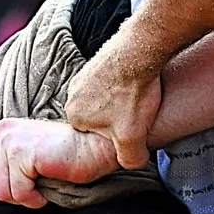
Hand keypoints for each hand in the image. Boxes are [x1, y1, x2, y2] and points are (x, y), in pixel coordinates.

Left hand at [0, 118, 117, 206]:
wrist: (97, 146)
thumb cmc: (71, 154)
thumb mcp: (33, 153)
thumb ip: (10, 161)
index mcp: (3, 130)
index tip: (12, 185)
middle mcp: (2, 133)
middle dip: (8, 193)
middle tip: (32, 190)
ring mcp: (10, 142)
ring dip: (22, 198)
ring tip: (41, 189)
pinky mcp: (22, 154)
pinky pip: (17, 192)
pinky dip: (32, 199)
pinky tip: (45, 192)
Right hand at [63, 48, 163, 170]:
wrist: (140, 51)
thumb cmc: (132, 94)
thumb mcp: (131, 139)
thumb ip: (129, 159)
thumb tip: (131, 162)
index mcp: (73, 115)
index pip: (93, 137)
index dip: (114, 137)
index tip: (129, 130)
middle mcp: (73, 94)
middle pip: (99, 118)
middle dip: (118, 120)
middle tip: (136, 114)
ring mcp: (84, 75)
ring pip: (106, 101)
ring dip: (122, 102)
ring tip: (138, 99)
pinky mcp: (99, 62)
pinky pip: (112, 83)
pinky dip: (125, 86)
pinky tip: (138, 85)